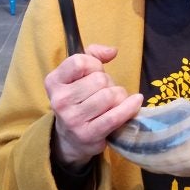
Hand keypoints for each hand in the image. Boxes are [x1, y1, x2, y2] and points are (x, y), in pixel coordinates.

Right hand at [45, 44, 142, 169]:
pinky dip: (130, 106)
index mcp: (54, 81)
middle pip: (98, 80)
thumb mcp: (78, 74)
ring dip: (119, 96)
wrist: (71, 138)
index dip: (94, 64)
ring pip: (110, 96)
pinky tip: (135, 101)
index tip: (96, 71)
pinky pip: (116, 116)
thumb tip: (112, 51)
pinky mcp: (88, 134)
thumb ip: (92, 55)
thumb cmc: (79, 99)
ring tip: (113, 101)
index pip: (79, 62)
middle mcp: (60, 100)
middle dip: (108, 82)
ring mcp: (72, 119)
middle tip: (104, 91)